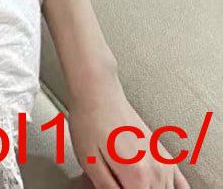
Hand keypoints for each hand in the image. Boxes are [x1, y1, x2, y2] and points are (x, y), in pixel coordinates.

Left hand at [67, 68, 189, 187]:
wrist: (99, 93)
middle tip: (117, 180)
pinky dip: (173, 188)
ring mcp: (164, 162)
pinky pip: (181, 184)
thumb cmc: (90, 122)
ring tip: (128, 179)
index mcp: (138, 176)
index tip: (115, 186)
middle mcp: (157, 171)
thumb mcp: (90, 163)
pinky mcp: (164, 155)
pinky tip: (160, 186)